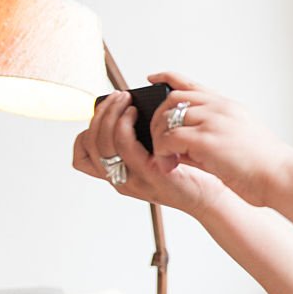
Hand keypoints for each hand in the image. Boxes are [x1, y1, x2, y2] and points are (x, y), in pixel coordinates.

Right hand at [73, 90, 226, 214]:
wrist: (209, 197)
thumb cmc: (187, 174)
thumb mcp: (154, 158)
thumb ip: (139, 143)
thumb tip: (131, 109)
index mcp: (118, 176)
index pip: (82, 157)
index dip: (87, 132)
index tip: (104, 113)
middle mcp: (120, 180)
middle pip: (91, 145)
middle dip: (100, 114)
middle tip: (117, 97)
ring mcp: (133, 179)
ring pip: (103, 143)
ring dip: (111, 115)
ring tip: (125, 100)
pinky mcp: (151, 174)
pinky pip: (125, 146)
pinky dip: (124, 125)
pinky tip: (134, 112)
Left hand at [146, 72, 292, 206]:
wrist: (282, 176)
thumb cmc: (266, 166)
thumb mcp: (239, 141)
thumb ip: (210, 136)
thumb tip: (180, 145)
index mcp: (229, 107)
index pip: (191, 84)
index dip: (168, 78)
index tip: (153, 78)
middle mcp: (220, 109)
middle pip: (172, 98)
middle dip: (157, 119)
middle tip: (158, 142)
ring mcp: (214, 121)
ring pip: (167, 117)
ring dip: (158, 138)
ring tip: (165, 158)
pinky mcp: (207, 140)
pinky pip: (169, 138)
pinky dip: (163, 152)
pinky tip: (169, 165)